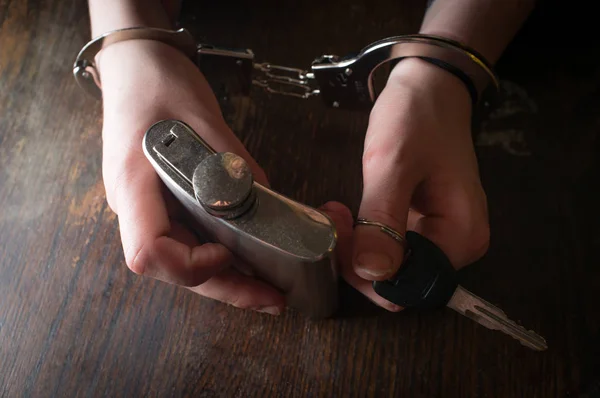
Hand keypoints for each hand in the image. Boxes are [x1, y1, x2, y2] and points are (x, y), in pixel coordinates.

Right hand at [98, 39, 284, 314]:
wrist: (136, 64)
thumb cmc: (161, 84)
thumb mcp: (205, 120)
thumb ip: (235, 167)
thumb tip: (268, 205)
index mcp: (132, 185)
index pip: (148, 253)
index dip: (190, 265)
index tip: (227, 252)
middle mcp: (134, 205)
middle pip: (172, 268)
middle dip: (224, 287)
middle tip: (272, 299)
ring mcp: (146, 206)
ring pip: (182, 258)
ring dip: (225, 277)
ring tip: (268, 286)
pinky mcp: (161, 201)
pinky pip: (188, 237)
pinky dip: (219, 253)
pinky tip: (249, 256)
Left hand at [342, 58, 489, 310]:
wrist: (430, 88)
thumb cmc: (416, 118)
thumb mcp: (393, 163)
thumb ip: (383, 219)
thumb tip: (372, 274)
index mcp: (460, 238)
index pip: (408, 287)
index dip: (367, 275)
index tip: (340, 236)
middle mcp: (457, 247)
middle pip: (397, 281)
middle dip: (357, 259)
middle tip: (333, 218)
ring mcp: (442, 237)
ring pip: (389, 266)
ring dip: (356, 247)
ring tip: (336, 211)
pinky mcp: (425, 226)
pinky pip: (390, 248)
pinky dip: (365, 236)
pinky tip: (348, 213)